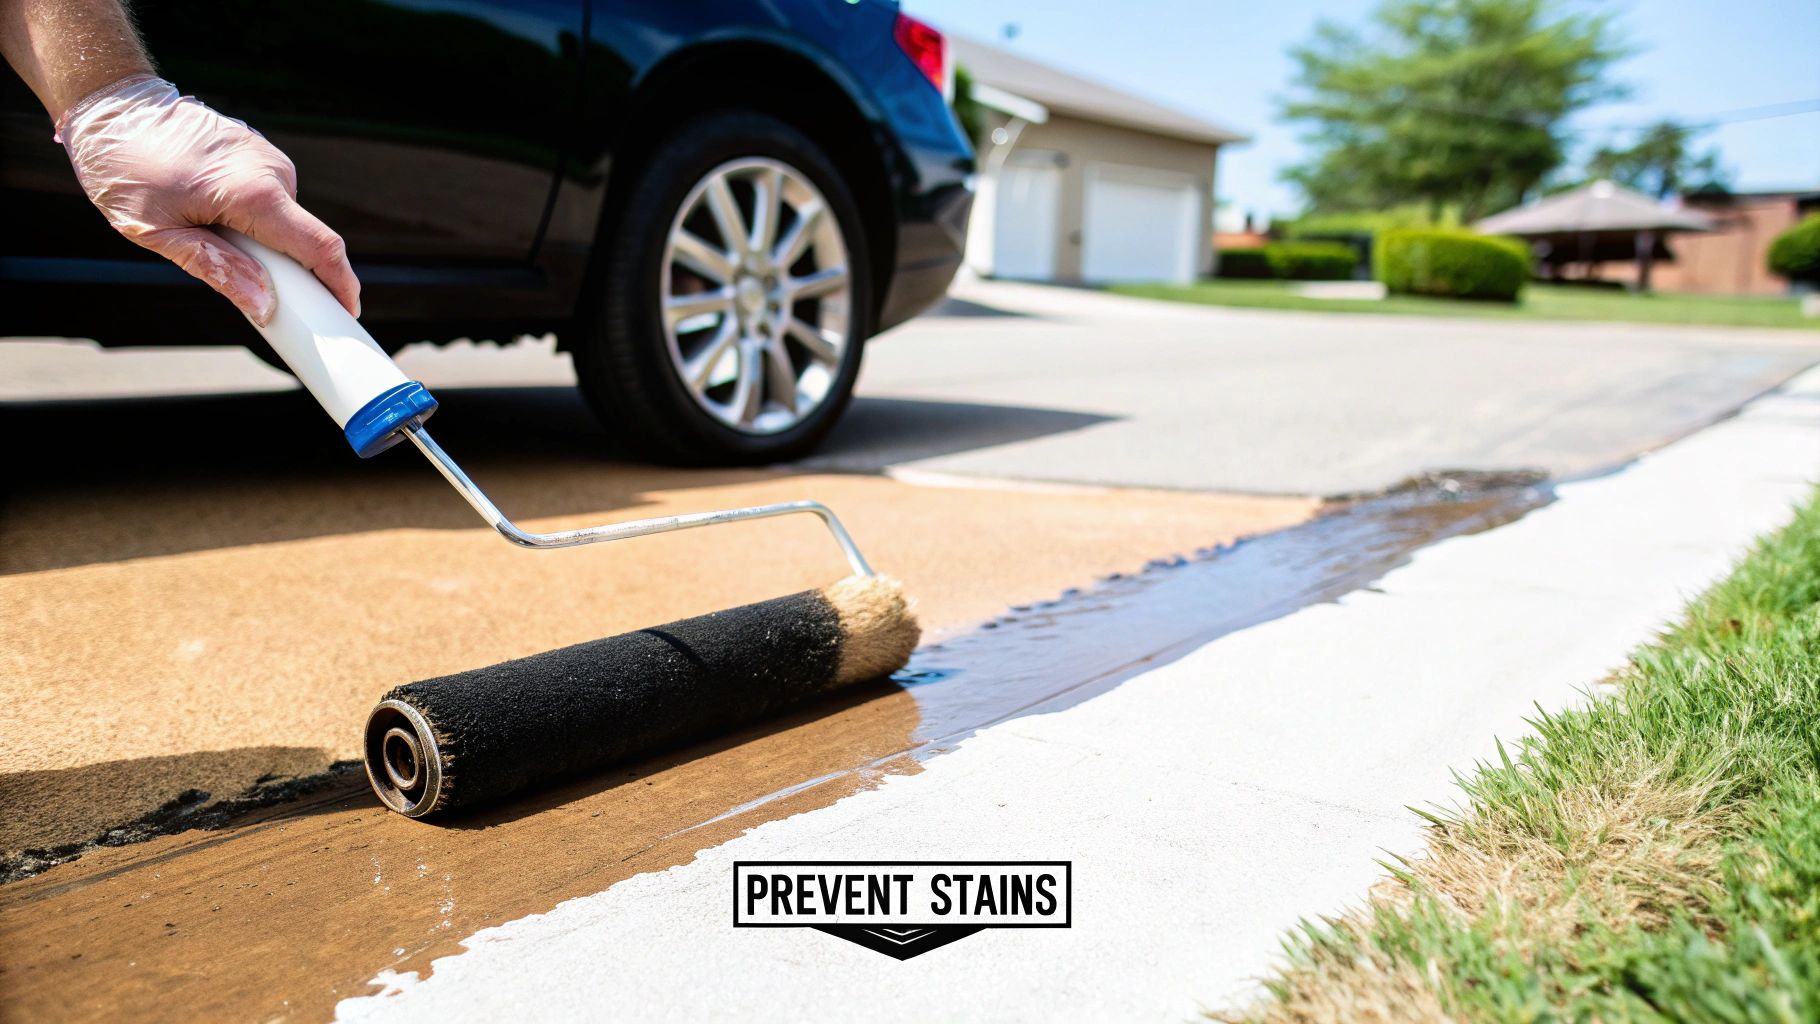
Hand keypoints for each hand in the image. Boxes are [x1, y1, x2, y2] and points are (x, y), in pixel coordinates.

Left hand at [57, 74, 358, 325]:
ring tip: (212, 237)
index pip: (319, 247)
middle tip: (260, 295)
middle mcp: (272, 171)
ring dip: (266, 243)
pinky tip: (214, 214)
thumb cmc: (124, 167)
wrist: (112, 105)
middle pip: (304, 237)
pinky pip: (272, 198)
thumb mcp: (157, 232)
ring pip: (286, 219)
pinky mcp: (260, 152)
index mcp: (253, 194)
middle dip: (293, 272)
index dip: (340, 285)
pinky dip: (257, 220)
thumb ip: (216, 269)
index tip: (347, 314)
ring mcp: (269, 157)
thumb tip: (264, 306)